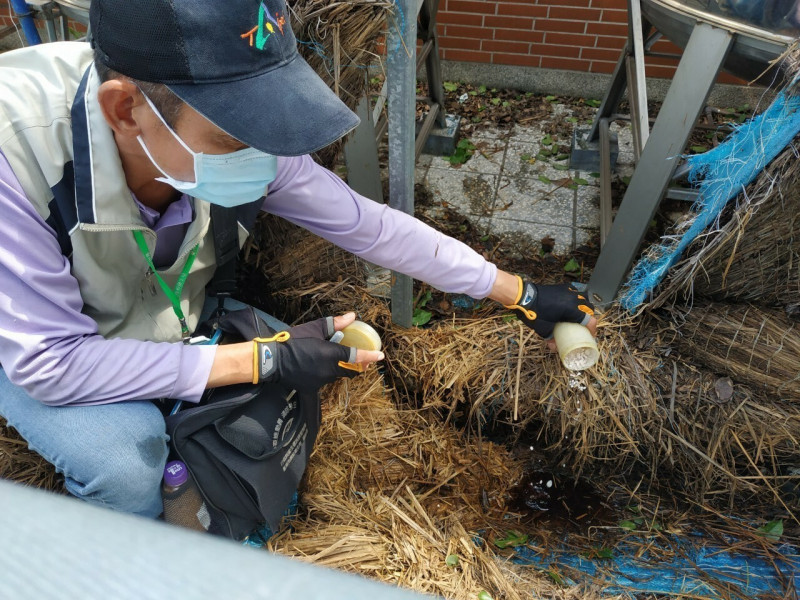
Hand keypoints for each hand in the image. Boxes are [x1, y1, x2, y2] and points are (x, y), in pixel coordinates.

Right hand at [253, 313, 383, 389]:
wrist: (271, 360)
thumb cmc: (292, 341)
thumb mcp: (314, 328)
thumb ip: (335, 324)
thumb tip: (351, 316)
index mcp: (332, 355)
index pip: (356, 356)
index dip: (370, 356)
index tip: (381, 356)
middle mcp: (329, 370)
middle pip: (349, 371)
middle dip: (358, 367)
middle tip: (362, 361)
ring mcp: (321, 381)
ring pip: (336, 376)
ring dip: (339, 369)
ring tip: (332, 359)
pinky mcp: (311, 388)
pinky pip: (323, 381)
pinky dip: (324, 374)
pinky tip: (317, 368)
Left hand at [504, 276, 595, 338]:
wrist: (523, 296)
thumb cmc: (534, 313)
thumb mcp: (543, 329)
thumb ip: (551, 339)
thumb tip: (554, 348)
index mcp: (571, 310)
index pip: (590, 320)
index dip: (592, 329)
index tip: (589, 335)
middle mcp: (573, 299)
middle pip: (589, 308)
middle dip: (588, 317)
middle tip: (582, 325)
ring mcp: (568, 291)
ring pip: (583, 298)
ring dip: (583, 307)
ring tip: (577, 314)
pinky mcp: (562, 287)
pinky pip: (574, 292)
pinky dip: (576, 298)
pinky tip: (569, 304)